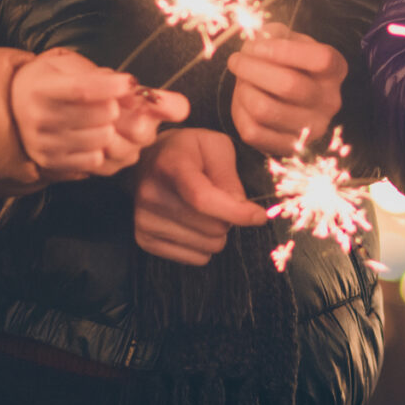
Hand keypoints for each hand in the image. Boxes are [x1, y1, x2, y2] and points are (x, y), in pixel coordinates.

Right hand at [12, 50, 186, 182]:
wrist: (17, 109)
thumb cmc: (57, 82)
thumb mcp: (79, 68)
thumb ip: (123, 82)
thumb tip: (181, 106)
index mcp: (43, 88)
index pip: (82, 90)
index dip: (111, 87)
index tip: (131, 82)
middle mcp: (40, 119)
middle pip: (100, 119)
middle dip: (124, 110)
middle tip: (125, 103)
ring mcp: (47, 146)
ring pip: (104, 143)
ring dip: (121, 132)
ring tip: (115, 121)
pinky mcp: (54, 165)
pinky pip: (98, 163)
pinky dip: (111, 151)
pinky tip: (108, 138)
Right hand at [132, 129, 268, 265]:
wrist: (150, 160)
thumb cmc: (189, 151)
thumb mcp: (216, 147)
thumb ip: (229, 176)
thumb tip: (241, 208)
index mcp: (170, 165)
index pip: (203, 199)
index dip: (235, 212)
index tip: (259, 216)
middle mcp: (151, 194)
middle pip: (211, 227)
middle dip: (227, 218)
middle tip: (219, 200)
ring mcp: (144, 219)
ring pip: (206, 246)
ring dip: (216, 233)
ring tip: (204, 211)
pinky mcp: (144, 239)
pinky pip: (194, 258)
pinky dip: (203, 246)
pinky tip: (193, 225)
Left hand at [225, 24, 348, 156]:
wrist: (290, 97)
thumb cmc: (287, 62)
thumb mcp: (287, 38)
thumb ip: (272, 34)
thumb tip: (255, 45)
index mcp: (335, 70)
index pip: (321, 59)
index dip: (282, 50)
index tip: (256, 46)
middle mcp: (330, 101)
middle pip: (288, 85)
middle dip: (251, 68)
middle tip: (236, 60)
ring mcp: (312, 128)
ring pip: (265, 109)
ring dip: (243, 90)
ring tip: (240, 81)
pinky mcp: (290, 147)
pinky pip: (253, 132)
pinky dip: (240, 113)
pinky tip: (243, 101)